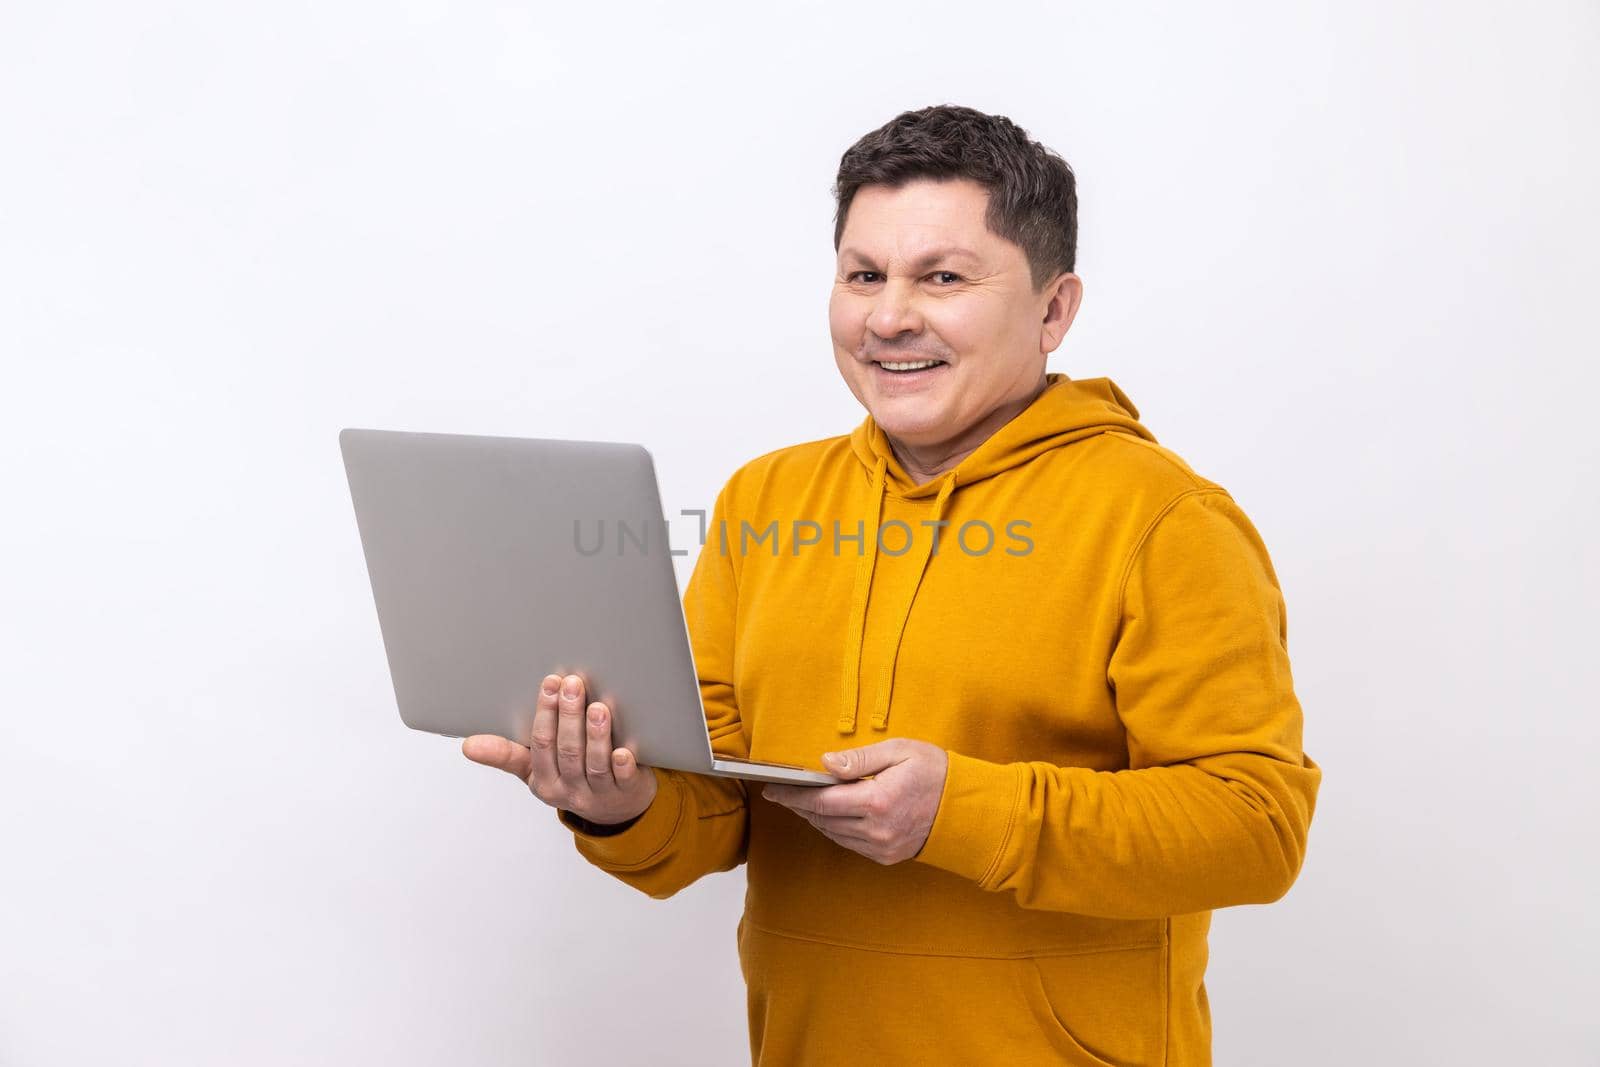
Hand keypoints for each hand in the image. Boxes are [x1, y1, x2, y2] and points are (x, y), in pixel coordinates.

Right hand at [462, 673, 657, 827]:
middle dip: (569, 716)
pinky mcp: (627, 793)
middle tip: (572, 683)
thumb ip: (506, 754)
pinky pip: (623, 780)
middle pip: (567, 751)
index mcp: (544, 781)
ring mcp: (599, 793)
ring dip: (595, 735)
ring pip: (594, 764)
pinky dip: (623, 766)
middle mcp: (570, 790)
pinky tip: (623, 751)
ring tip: (598, 707)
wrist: (615, 808)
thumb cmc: (570, 779)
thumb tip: (467, 745)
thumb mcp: (534, 771)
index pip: (541, 746)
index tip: (549, 683)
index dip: (545, 714)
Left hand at [761, 739, 947, 864]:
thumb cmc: (934, 771)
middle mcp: (876, 830)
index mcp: (877, 801)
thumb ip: (859, 759)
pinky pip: (849, 843)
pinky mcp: (887, 856)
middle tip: (781, 794)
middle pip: (823, 819)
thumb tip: (825, 764)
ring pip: (834, 834)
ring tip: (801, 802)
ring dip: (814, 818)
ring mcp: (882, 847)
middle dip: (799, 806)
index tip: (773, 789)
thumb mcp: (899, 751)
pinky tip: (828, 816)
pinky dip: (834, 829)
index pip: (822, 800)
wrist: (967, 808)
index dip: (793, 795)